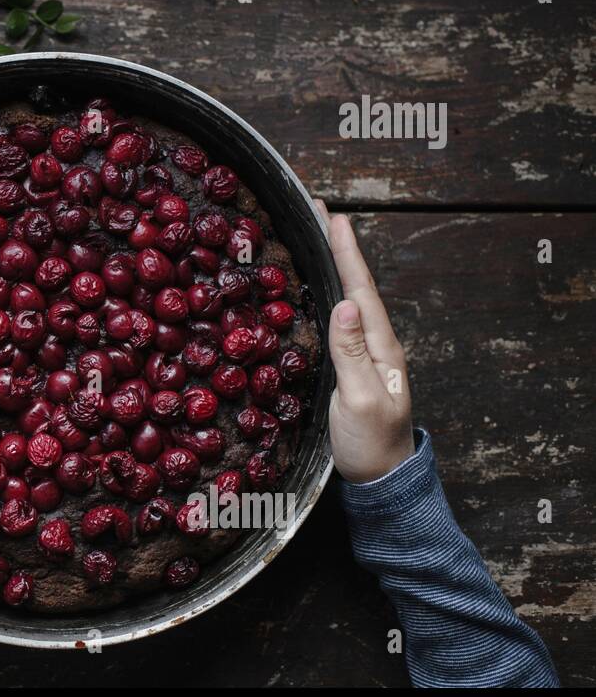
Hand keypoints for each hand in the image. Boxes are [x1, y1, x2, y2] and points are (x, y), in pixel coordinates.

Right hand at [315, 200, 414, 483]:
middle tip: (319, 213)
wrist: (380, 483)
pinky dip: (326, 295)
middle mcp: (375, 345)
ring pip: (346, 300)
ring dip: (333, 267)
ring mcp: (363, 357)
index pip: (361, 290)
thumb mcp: (361, 400)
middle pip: (354, 286)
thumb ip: (352, 353)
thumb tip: (343, 303)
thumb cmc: (372, 445)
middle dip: (338, 248)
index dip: (347, 253)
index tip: (334, 217)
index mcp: (381, 348)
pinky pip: (337, 321)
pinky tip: (315, 290)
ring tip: (316, 238)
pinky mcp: (349, 369)